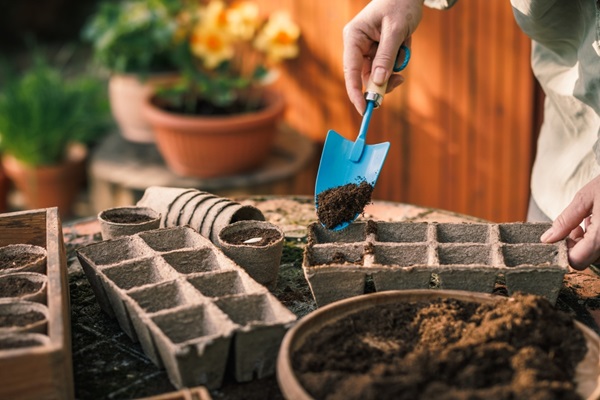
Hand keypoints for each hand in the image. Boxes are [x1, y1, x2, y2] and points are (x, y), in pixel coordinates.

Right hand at [342, 0, 422, 114]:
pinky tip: (405, 44)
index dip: (355, 92)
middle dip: (382, 81)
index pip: (350, 71)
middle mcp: (357, 45)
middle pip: (364, 76)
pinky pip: (387, 67)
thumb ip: (386, 56)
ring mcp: (368, 49)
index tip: (364, 109)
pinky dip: (399, 62)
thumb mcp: (395, 29)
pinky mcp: (379, 51)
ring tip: (405, 48)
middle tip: (399, 80)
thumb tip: (379, 81)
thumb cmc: (400, 4)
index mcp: (353, 37)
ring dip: (394, 68)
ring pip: (378, 74)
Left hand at [540, 175, 599, 269]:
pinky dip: (597, 238)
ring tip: (589, 220)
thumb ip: (565, 220)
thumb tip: (548, 238)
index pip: (576, 261)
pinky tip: (598, 221)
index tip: (561, 235)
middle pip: (587, 259)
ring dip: (587, 242)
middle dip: (575, 245)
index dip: (564, 250)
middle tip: (575, 225)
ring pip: (596, 255)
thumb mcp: (585, 198)